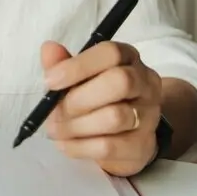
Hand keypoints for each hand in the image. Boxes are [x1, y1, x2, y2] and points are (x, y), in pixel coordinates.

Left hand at [40, 40, 162, 176]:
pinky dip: (79, 146)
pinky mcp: (141, 145)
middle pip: (120, 82)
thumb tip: (48, 49)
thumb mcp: (80, 77)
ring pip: (115, 117)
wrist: (127, 136)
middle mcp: (145, 83)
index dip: (78, 66)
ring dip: (76, 125)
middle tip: (55, 112)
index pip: (111, 53)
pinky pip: (109, 146)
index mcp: (128, 58)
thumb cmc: (99, 98)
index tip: (50, 80)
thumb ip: (63, 63)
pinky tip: (65, 143)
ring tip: (55, 129)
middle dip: (80, 98)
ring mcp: (148, 115)